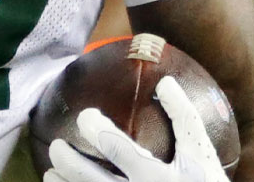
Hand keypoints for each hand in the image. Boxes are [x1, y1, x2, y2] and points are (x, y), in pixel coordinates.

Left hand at [45, 77, 229, 181]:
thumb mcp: (202, 154)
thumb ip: (184, 118)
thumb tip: (165, 82)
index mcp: (160, 178)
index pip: (121, 152)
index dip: (99, 132)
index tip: (85, 116)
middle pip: (95, 181)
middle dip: (70, 163)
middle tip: (57, 148)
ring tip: (51, 173)